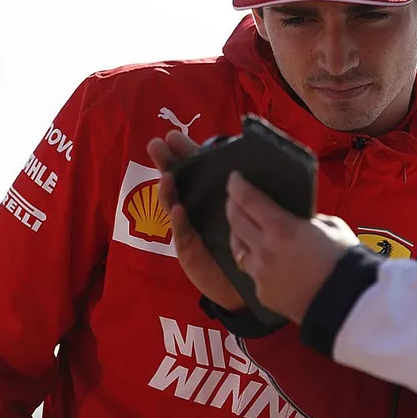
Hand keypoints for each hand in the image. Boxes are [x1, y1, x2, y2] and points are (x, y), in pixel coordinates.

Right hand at [147, 130, 244, 310]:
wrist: (246, 281)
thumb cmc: (249, 240)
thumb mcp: (252, 211)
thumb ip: (251, 192)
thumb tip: (259, 165)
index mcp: (211, 194)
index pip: (195, 168)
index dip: (184, 152)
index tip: (173, 136)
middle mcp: (195, 208)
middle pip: (177, 181)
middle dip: (166, 163)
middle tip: (157, 145)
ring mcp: (188, 228)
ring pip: (173, 205)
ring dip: (169, 190)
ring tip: (168, 177)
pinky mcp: (188, 250)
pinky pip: (182, 234)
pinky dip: (179, 221)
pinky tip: (178, 209)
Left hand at [225, 171, 359, 323]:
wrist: (346, 301)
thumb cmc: (344, 259)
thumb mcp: (330, 226)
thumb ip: (308, 219)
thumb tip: (299, 220)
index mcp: (282, 227)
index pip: (249, 200)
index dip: (237, 186)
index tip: (234, 178)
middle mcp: (264, 249)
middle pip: (236, 221)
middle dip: (232, 205)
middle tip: (234, 198)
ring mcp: (260, 273)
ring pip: (237, 248)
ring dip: (237, 234)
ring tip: (242, 227)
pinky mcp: (262, 293)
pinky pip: (252, 272)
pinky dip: (256, 262)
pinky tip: (264, 259)